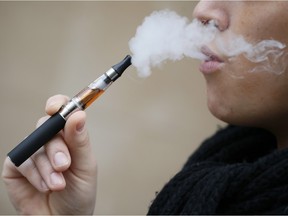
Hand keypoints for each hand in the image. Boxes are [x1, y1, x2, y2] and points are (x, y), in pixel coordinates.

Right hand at [2, 95, 96, 214]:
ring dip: (47, 167)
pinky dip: (34, 174)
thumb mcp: (85, 166)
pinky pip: (21, 160)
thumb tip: (78, 114)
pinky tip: (44, 186)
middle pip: (46, 127)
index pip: (61, 112)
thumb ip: (79, 141)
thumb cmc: (79, 193)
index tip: (55, 109)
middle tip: (64, 165)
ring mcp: (32, 153)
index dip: (57, 105)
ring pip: (34, 145)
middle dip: (56, 148)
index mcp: (68, 137)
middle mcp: (49, 142)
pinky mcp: (17, 167)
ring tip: (58, 184)